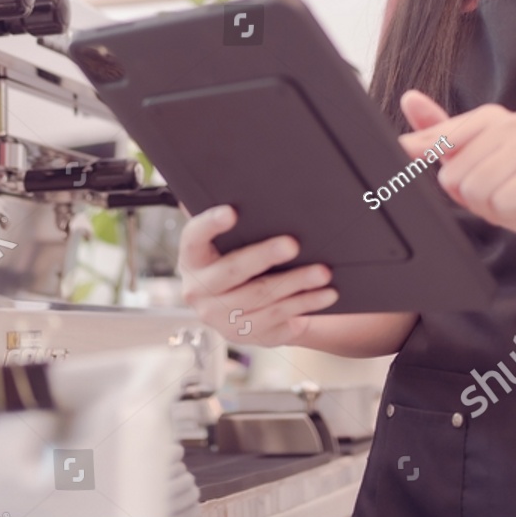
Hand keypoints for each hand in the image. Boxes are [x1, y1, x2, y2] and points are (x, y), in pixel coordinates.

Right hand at [177, 205, 338, 346]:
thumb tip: (234, 181)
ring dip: (296, 287)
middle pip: (234, 271)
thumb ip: (225, 219)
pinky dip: (303, 309)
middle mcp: (199, 291)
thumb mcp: (225, 241)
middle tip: (293, 244)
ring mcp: (220, 318)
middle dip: (266, 256)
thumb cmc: (234, 260)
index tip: (231, 212)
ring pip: (262, 300)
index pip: (194, 237)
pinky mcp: (244, 335)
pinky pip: (277, 323)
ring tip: (323, 273)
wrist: (236, 308)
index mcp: (192, 259)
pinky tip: (323, 297)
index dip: (210, 224)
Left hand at [397, 90, 515, 254]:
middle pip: (452, 174)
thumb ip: (439, 132)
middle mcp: (513, 122)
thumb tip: (409, 99)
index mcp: (490, 116)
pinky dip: (509, 214)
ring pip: (475, 189)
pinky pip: (502, 202)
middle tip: (499, 193)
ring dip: (489, 207)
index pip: (437, 144)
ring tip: (512, 199)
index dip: (449, 176)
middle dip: (470, 197)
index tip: (472, 178)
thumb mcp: (472, 160)